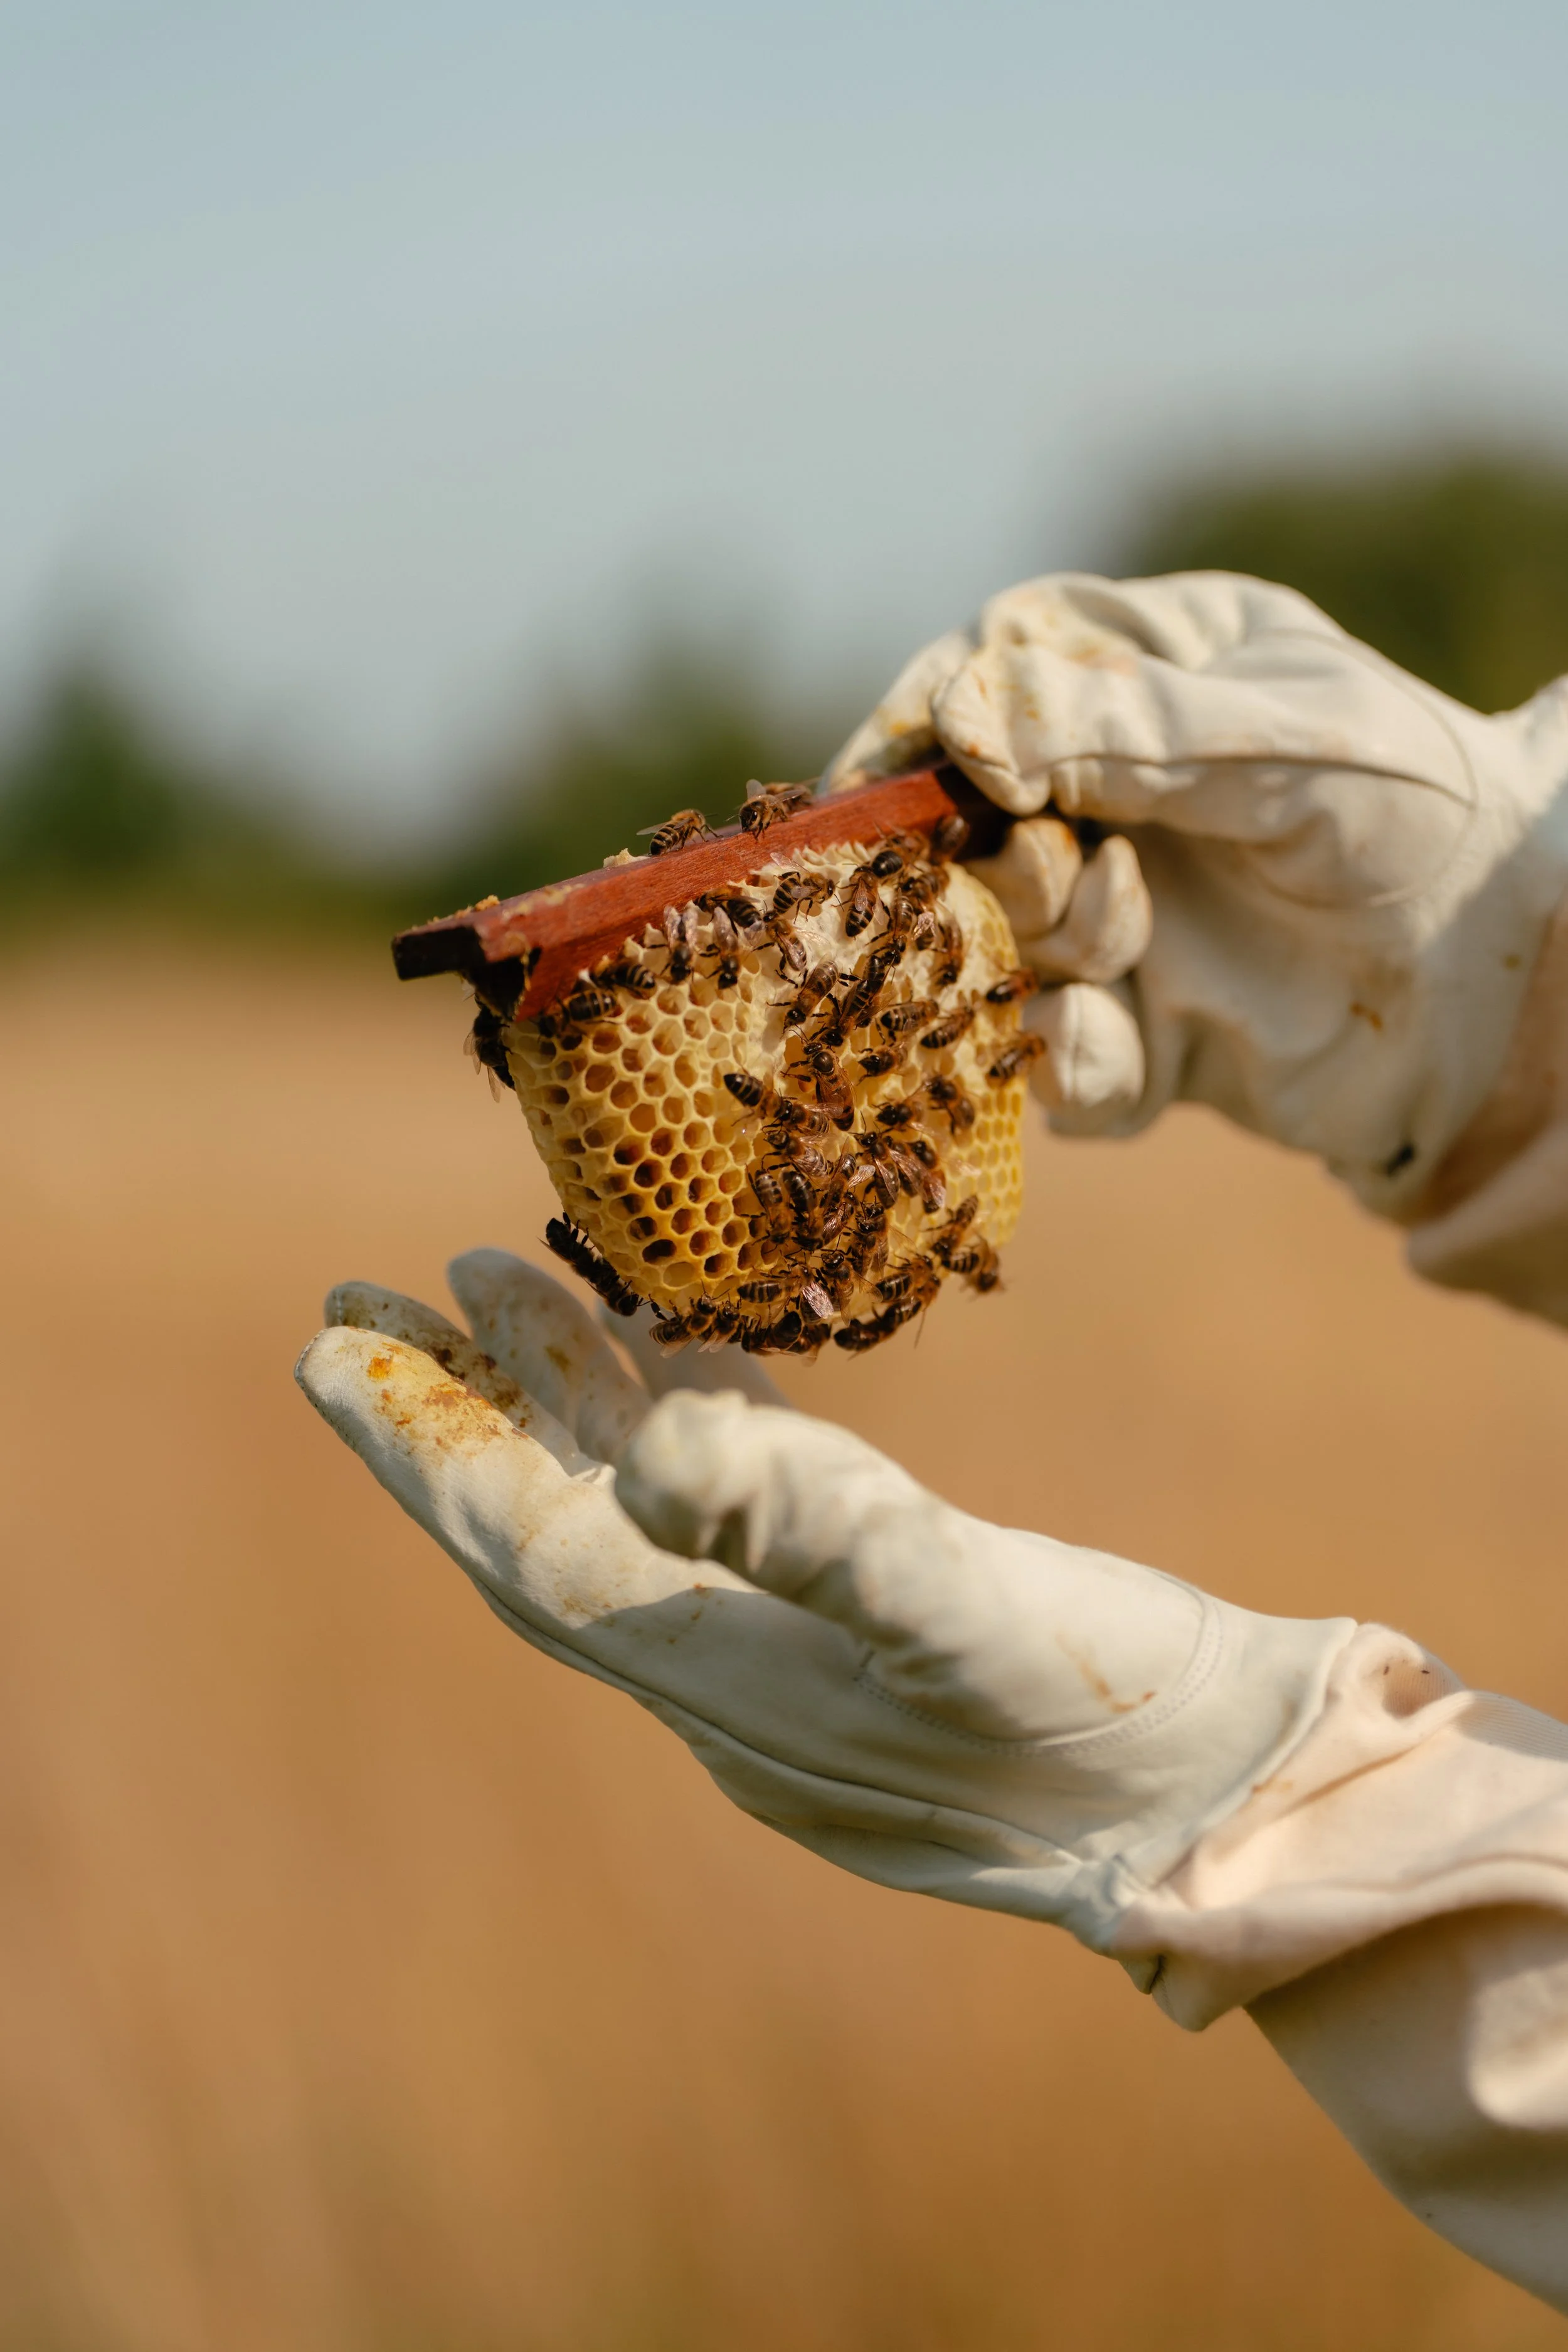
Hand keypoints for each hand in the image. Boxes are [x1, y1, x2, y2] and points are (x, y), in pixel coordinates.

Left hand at [297, 1250, 1350, 1952]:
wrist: (1229, 1804)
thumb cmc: (1114, 1716)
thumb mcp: (974, 1613)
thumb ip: (820, 1534)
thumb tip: (654, 1451)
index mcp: (726, 1673)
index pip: (526, 1546)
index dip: (423, 1443)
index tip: (328, 1342)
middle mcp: (726, 1674)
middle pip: (543, 1528)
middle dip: (447, 1415)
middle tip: (352, 1304)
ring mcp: (788, 1659)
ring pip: (627, 1514)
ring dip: (554, 1403)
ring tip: (483, 1287)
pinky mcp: (858, 1635)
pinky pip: (725, 1518)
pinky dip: (678, 1432)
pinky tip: (670, 1363)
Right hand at [826, 572, 1567, 1215]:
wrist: (1516, 971)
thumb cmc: (1421, 808)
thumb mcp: (1284, 740)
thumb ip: (1125, 732)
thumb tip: (963, 729)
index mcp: (1137, 675)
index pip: (979, 683)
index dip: (916, 735)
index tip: (875, 782)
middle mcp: (1107, 795)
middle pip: (963, 826)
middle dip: (988, 859)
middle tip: (1056, 867)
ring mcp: (1115, 917)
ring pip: (995, 947)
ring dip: (1047, 946)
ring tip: (1132, 935)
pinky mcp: (1139, 1033)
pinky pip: (1057, 1061)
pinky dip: (1075, 1065)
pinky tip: (1122, 1052)